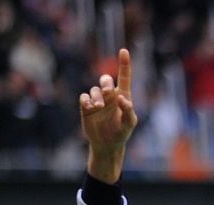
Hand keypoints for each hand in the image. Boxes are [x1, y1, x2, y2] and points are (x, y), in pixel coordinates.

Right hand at [80, 47, 137, 183]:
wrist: (107, 145)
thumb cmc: (121, 133)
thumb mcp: (129, 124)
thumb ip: (128, 111)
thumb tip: (122, 98)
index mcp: (122, 96)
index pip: (124, 77)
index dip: (124, 64)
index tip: (124, 51)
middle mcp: (109, 96)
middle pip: (105, 80)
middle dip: (105, 83)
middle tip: (108, 92)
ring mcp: (97, 100)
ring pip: (94, 90)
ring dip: (96, 97)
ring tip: (98, 108)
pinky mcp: (86, 107)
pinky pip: (84, 97)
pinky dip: (86, 100)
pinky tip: (89, 106)